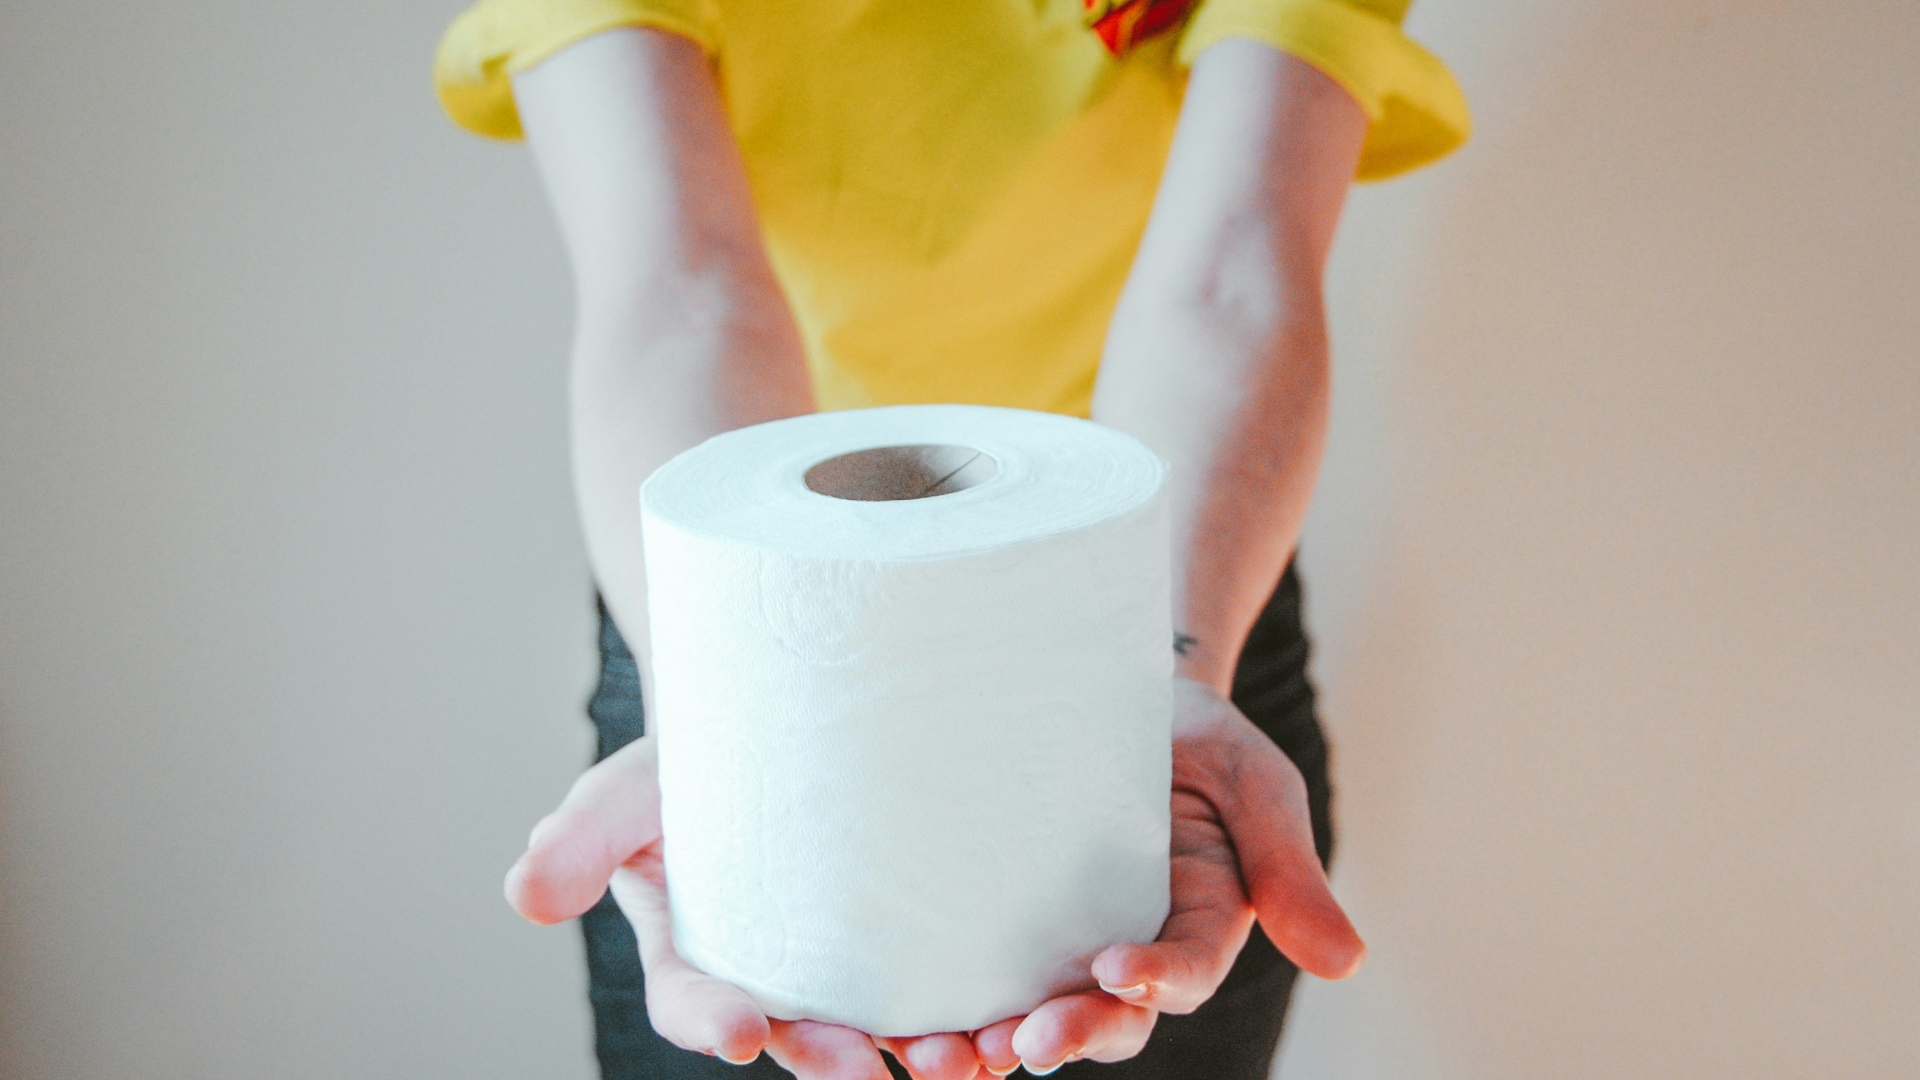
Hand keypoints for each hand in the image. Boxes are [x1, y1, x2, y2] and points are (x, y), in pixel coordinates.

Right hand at [504, 736, 992, 1079]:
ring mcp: (846, 963)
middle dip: (831, 1059)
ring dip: (920, 1052)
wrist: (770, 719)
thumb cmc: (684, 763)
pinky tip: (1013, 1021)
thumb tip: (524, 898)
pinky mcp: (911, 934)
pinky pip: (944, 983)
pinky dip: (975, 1009)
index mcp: (694, 954)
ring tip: (960, 1060)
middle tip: (867, 1071)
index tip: (745, 1031)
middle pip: (801, 1034)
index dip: (713, 1021)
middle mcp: (772, 975)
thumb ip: (578, 839)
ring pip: (882, 1026)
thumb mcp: (621, 791)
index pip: (695, 1002)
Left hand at [965, 677, 1364, 1074]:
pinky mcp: (1002, 918)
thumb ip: (1290, 868)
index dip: (1155, 982)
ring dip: (993, 1044)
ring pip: (1036, 1010)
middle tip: (1019, 1045)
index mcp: (1200, 920)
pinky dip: (942, 1006)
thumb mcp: (1254, 782)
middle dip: (1068, 1035)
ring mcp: (1063, 935)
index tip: (1115, 970)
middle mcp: (1132, 942)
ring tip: (946, 1056)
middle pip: (1107, 1016)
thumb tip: (1347, 964)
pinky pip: (976, 973)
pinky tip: (897, 1026)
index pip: (1185, 970)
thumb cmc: (1195, 736)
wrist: (1110, 683)